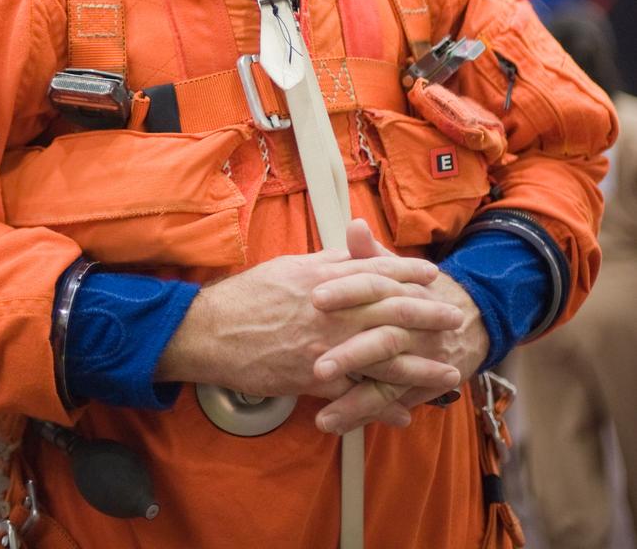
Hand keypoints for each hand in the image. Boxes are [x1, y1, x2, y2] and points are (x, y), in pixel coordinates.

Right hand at [156, 242, 463, 416]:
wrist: (211, 331)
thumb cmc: (247, 296)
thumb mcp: (288, 268)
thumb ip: (324, 263)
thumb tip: (351, 254)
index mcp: (323, 279)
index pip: (374, 271)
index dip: (406, 271)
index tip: (431, 272)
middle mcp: (330, 310)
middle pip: (389, 311)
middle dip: (426, 315)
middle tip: (454, 318)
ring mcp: (324, 346)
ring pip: (382, 356)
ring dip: (418, 367)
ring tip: (447, 374)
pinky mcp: (312, 379)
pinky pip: (355, 394)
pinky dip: (381, 404)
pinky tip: (403, 412)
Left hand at [311, 221, 486, 433]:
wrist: (470, 319)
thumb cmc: (418, 291)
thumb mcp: (397, 268)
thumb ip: (370, 253)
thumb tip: (354, 225)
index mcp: (401, 289)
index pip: (374, 286)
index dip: (345, 290)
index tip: (314, 297)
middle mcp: (411, 325)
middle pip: (382, 338)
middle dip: (349, 353)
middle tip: (315, 364)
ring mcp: (415, 357)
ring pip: (386, 376)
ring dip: (354, 396)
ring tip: (321, 406)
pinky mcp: (414, 384)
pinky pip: (387, 401)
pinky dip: (360, 413)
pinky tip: (331, 422)